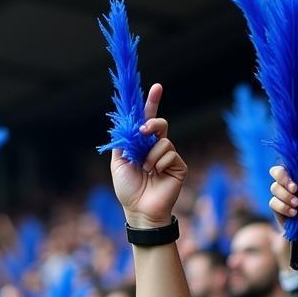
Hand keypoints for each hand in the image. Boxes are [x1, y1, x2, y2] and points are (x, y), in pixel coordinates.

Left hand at [110, 84, 186, 226]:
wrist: (139, 210)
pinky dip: (159, 162)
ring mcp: (168, 157)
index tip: (156, 87)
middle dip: (153, 122)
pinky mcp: (178, 166)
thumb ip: (123, 142)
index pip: (147, 121)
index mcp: (142, 146)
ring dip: (150, 155)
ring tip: (146, 170)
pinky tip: (156, 174)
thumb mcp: (118, 163)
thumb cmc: (128, 190)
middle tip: (144, 130)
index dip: (151, 104)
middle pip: (159, 123)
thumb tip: (126, 124)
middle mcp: (156, 148)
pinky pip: (170, 153)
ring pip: (163, 140)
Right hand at [269, 165, 297, 239]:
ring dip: (285, 196)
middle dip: (283, 180)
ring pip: (274, 188)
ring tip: (297, 205)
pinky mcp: (279, 208)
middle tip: (295, 190)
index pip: (294, 164)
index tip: (297, 184)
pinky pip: (273, 203)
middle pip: (277, 171)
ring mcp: (285, 195)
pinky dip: (282, 208)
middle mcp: (294, 183)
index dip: (291, 170)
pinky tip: (294, 214)